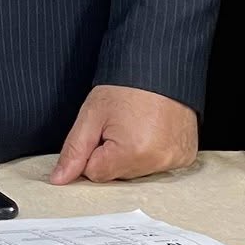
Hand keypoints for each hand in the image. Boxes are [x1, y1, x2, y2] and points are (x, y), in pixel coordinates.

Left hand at [49, 85, 197, 183]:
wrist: (160, 65)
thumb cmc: (126, 85)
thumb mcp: (92, 114)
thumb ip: (74, 151)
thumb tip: (59, 179)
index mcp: (132, 152)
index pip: (95, 173)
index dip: (92, 151)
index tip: (102, 130)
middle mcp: (157, 161)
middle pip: (117, 175)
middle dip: (113, 154)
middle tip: (121, 124)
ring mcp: (175, 160)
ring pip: (137, 172)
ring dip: (133, 154)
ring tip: (138, 125)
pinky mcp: (185, 157)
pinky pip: (159, 165)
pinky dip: (152, 151)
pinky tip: (153, 129)